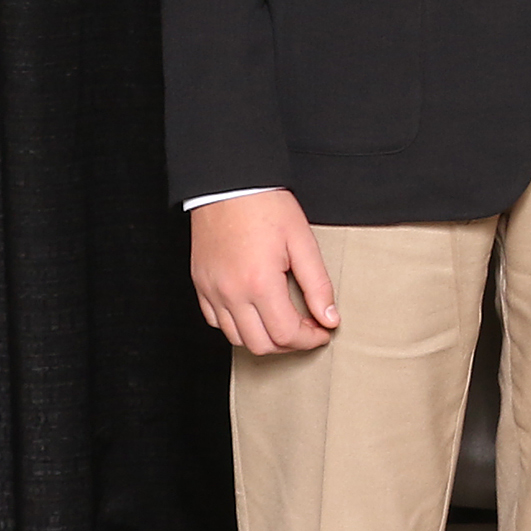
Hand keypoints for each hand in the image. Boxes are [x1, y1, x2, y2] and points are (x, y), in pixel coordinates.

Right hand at [191, 190, 338, 355]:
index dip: (310, 339)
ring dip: (264, 337)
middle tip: (307, 328)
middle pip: (261, 345)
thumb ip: (318, 285)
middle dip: (289, 343)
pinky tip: (255, 311)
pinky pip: (216, 322)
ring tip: (283, 320)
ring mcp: (211, 291)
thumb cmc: (265, 206)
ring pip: (237, 338)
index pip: (286, 334)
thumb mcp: (302, 242)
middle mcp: (231, 293)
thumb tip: (329, 318)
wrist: (229, 185)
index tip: (323, 331)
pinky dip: (238, 326)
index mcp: (259, 283)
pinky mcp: (201, 285)